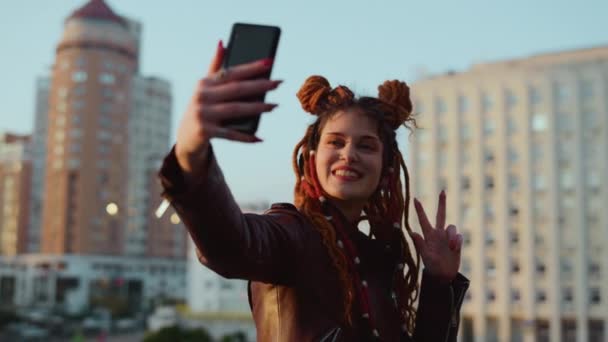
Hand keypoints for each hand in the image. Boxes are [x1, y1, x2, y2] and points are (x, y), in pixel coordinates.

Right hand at [175, 41, 281, 173]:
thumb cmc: (202, 109)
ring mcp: (203, 114)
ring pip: (236, 109)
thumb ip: (215, 67)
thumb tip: (223, 42)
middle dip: (260, 85)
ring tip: (275, 106)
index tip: (270, 61)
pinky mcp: (205, 132)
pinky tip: (260, 138)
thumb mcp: (205, 88)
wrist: (186, 138)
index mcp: (204, 83)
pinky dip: (245, 136)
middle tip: (279, 83)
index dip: (251, 67)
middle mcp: (202, 96)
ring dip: (257, 108)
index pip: (231, 72)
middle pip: (237, 89)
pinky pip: (230, 134)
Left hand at [410, 190, 462, 282]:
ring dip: (452, 236)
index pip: (423, 220)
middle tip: (442, 191)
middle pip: (441, 215)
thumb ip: (419, 243)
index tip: (415, 199)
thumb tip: (411, 232)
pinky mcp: (457, 242)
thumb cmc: (432, 266)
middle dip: (442, 203)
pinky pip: (459, 236)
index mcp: (428, 235)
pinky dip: (457, 241)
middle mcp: (438, 233)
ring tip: (452, 247)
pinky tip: (455, 249)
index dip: (420, 210)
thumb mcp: (425, 255)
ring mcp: (448, 237)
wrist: (443, 275)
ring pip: (452, 227)